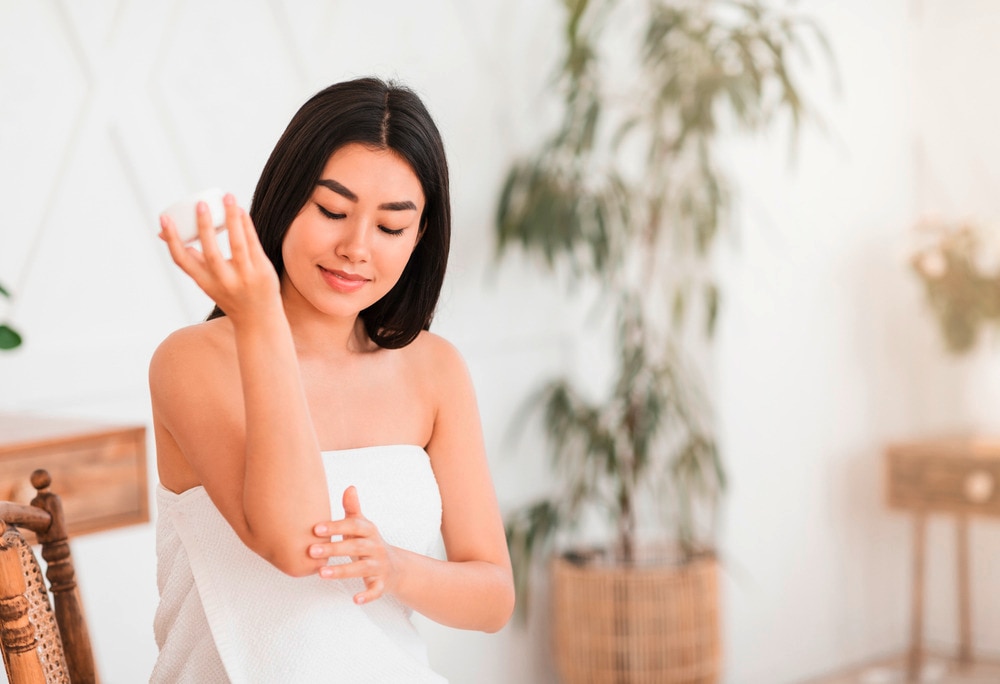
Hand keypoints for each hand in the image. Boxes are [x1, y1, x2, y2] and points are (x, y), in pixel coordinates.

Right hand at [159, 193, 279, 321]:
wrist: (259, 321)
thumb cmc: (231, 295)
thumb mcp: (208, 282)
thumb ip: (192, 258)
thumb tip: (165, 234)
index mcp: (204, 283)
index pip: (183, 261)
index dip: (172, 240)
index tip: (164, 218)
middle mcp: (223, 282)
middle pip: (211, 252)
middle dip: (204, 227)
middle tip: (201, 203)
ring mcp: (245, 278)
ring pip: (237, 245)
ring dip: (232, 219)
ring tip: (228, 198)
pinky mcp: (262, 272)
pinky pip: (254, 244)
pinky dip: (247, 226)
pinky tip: (241, 211)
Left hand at [311, 486, 398, 604]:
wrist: (396, 567)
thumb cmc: (369, 543)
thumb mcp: (363, 526)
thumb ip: (353, 509)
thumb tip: (349, 487)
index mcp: (369, 532)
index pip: (354, 527)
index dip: (336, 526)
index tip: (316, 528)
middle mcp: (375, 547)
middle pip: (356, 547)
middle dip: (334, 549)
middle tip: (311, 551)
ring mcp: (379, 566)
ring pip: (362, 569)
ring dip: (342, 571)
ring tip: (321, 573)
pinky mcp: (381, 583)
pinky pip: (376, 590)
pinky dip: (368, 595)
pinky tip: (355, 599)